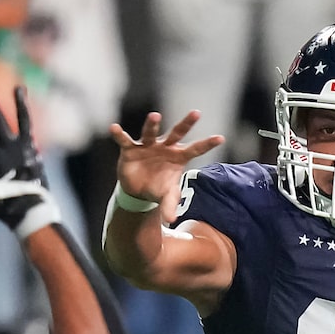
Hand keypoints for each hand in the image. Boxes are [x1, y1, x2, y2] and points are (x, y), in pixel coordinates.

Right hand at [108, 111, 223, 208]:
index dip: (207, 144)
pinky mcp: (131, 149)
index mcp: (178, 157)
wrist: (138, 190)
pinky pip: (124, 140)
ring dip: (152, 125)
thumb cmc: (157, 188)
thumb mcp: (166, 197)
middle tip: (196, 113)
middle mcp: (165, 147)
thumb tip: (171, 220)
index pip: (195, 149)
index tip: (220, 138)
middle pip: (177, 133)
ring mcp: (148, 146)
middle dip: (186, 123)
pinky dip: (119, 135)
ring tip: (155, 116)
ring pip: (151, 133)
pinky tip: (114, 128)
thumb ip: (170, 205)